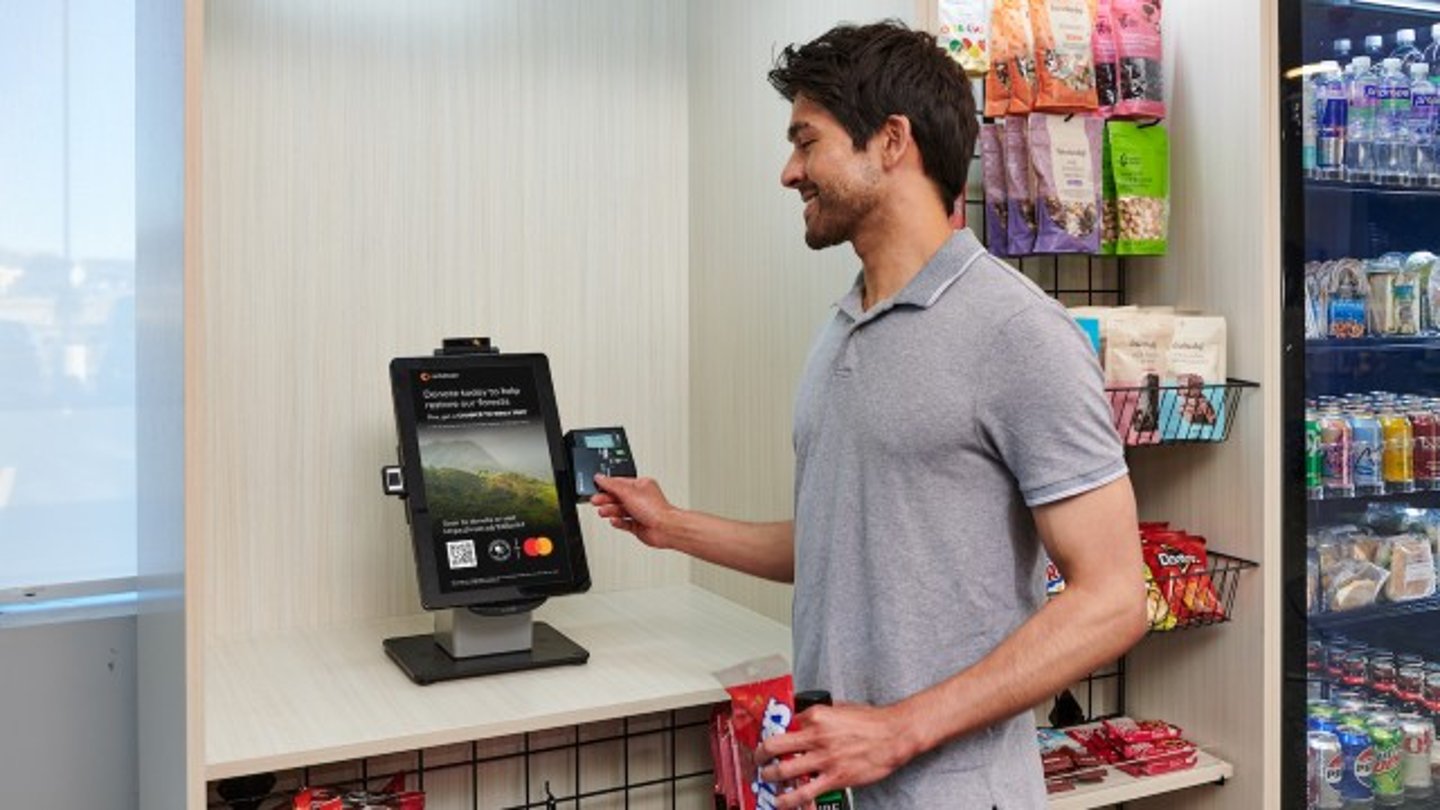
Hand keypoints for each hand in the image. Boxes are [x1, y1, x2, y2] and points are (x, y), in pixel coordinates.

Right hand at [590, 475, 679, 548]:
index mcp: (641, 485)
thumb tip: (600, 477)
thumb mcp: (628, 492)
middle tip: (596, 501)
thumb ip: (612, 485)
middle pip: (618, 497)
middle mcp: (641, 498)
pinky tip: (614, 521)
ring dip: (610, 511)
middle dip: (606, 499)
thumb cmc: (655, 509)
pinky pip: (624, 523)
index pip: (620, 483)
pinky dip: (618, 522)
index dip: (607, 485)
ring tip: (603, 512)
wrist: (665, 529)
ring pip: (620, 511)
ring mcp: (640, 512)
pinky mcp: (638, 526)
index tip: (596, 488)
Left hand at [755, 702, 919, 809]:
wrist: (894, 735)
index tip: (767, 741)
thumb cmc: (872, 721)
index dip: (772, 733)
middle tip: (758, 760)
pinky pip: (804, 792)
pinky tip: (781, 803)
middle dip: (760, 756)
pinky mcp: (835, 777)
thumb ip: (820, 715)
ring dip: (768, 777)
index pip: (783, 724)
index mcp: (816, 716)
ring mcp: (824, 758)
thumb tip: (803, 719)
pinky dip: (788, 800)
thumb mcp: (841, 708)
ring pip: (783, 771)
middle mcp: (816, 736)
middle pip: (773, 746)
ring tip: (766, 779)